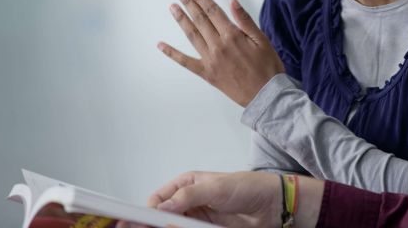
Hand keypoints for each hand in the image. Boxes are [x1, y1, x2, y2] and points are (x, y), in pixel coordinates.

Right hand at [136, 171, 321, 227]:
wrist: (272, 205)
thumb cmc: (248, 187)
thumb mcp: (217, 187)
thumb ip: (190, 196)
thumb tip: (165, 205)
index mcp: (186, 184)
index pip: (158, 199)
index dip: (145, 210)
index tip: (135, 221)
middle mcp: (188, 202)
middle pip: (161, 218)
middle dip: (150, 225)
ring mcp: (196, 219)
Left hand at [159, 0, 283, 106]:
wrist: (266, 96)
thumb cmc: (268, 68)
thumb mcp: (262, 40)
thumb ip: (245, 20)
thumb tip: (232, 1)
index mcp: (232, 36)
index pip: (212, 11)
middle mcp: (218, 46)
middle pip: (200, 20)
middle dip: (189, 4)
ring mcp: (210, 60)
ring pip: (192, 35)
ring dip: (181, 20)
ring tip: (172, 7)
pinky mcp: (206, 73)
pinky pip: (185, 62)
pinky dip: (172, 53)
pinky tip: (161, 45)